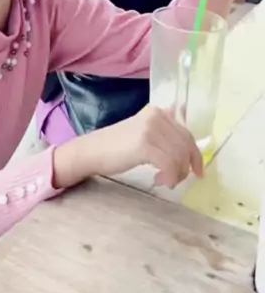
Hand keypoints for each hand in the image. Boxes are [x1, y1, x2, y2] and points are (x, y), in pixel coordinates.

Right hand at [52, 105, 202, 190]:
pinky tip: (159, 180)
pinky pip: (169, 164)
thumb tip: (188, 138)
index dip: (196, 155)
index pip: (186, 134)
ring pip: (179, 156)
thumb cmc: (118, 146)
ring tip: (164, 180)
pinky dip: (169, 177)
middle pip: (185, 146)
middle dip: (185, 168)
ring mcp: (150, 129)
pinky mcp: (144, 144)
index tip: (198, 173)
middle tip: (175, 180)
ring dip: (176, 174)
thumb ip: (164, 132)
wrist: (93, 151)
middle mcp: (156, 116)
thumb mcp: (145, 133)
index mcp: (158, 112)